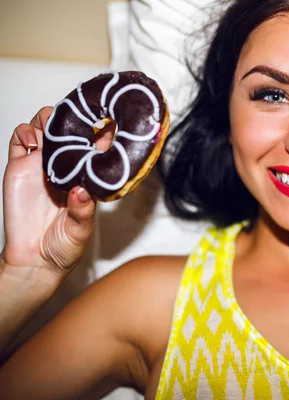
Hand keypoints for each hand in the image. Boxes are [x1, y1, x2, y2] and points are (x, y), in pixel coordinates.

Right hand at [2, 107, 95, 281]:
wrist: (33, 259)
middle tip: (75, 117)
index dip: (101, 133)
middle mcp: (66, 167)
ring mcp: (42, 165)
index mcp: (87, 177)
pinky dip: (25, 132)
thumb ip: (82, 212)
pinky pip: (20, 140)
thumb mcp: (80, 231)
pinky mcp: (20, 167)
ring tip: (51, 127)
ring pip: (45, 128)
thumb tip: (82, 192)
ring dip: (48, 120)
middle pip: (69, 130)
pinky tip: (32, 140)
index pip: (96, 147)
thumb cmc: (64, 246)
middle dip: (72, 118)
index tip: (107, 121)